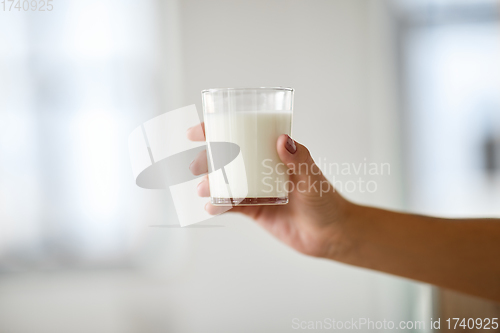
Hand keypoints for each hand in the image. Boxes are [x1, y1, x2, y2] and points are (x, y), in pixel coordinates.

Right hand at [187, 124, 353, 258]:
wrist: (329, 234)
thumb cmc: (326, 201)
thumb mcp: (313, 178)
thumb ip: (299, 159)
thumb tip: (283, 140)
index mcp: (274, 153)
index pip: (244, 135)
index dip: (218, 131)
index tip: (199, 132)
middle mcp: (262, 169)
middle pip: (227, 158)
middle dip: (207, 160)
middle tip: (196, 165)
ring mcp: (256, 189)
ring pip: (226, 182)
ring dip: (210, 183)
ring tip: (204, 189)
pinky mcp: (255, 209)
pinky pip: (231, 205)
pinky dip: (219, 205)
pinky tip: (212, 207)